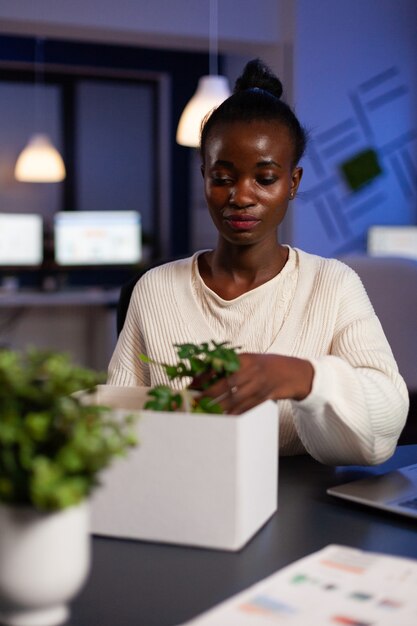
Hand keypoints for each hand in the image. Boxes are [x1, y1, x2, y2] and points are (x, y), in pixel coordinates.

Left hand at [198, 353, 313, 414]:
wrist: (292, 372)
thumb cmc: (264, 366)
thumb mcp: (248, 360)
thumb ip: (229, 366)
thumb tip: (203, 377)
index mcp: (244, 358)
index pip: (220, 366)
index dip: (204, 376)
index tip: (191, 385)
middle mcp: (252, 370)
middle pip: (227, 384)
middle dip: (209, 394)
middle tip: (195, 402)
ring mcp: (260, 385)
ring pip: (236, 399)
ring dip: (219, 408)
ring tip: (205, 413)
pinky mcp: (265, 397)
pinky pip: (247, 408)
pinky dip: (234, 415)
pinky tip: (224, 419)